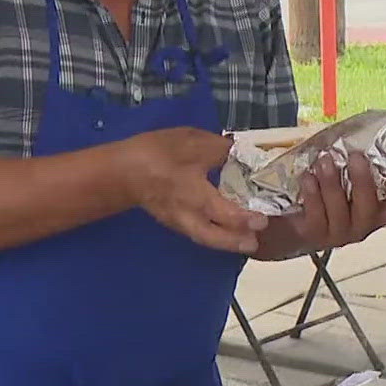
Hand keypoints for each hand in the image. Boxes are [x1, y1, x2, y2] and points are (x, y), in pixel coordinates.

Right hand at [120, 127, 267, 253]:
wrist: (123, 169)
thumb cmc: (157, 153)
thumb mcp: (192, 142)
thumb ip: (220, 149)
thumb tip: (243, 154)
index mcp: (193, 193)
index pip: (223, 212)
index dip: (244, 218)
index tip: (262, 220)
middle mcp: (186, 213)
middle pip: (212, 237)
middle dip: (234, 242)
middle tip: (253, 243)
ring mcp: (178, 221)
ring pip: (204, 238)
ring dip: (225, 243)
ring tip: (246, 243)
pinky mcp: (172, 221)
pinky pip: (196, 233)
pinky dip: (212, 236)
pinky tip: (224, 232)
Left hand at [255, 151, 385, 260]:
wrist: (291, 229)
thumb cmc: (325, 198)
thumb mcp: (344, 184)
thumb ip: (354, 169)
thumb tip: (354, 138)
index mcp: (374, 215)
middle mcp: (360, 228)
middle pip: (369, 209)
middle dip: (363, 181)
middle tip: (355, 156)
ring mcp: (337, 234)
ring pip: (340, 211)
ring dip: (333, 183)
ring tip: (325, 160)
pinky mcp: (313, 235)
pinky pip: (316, 215)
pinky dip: (312, 193)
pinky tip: (307, 176)